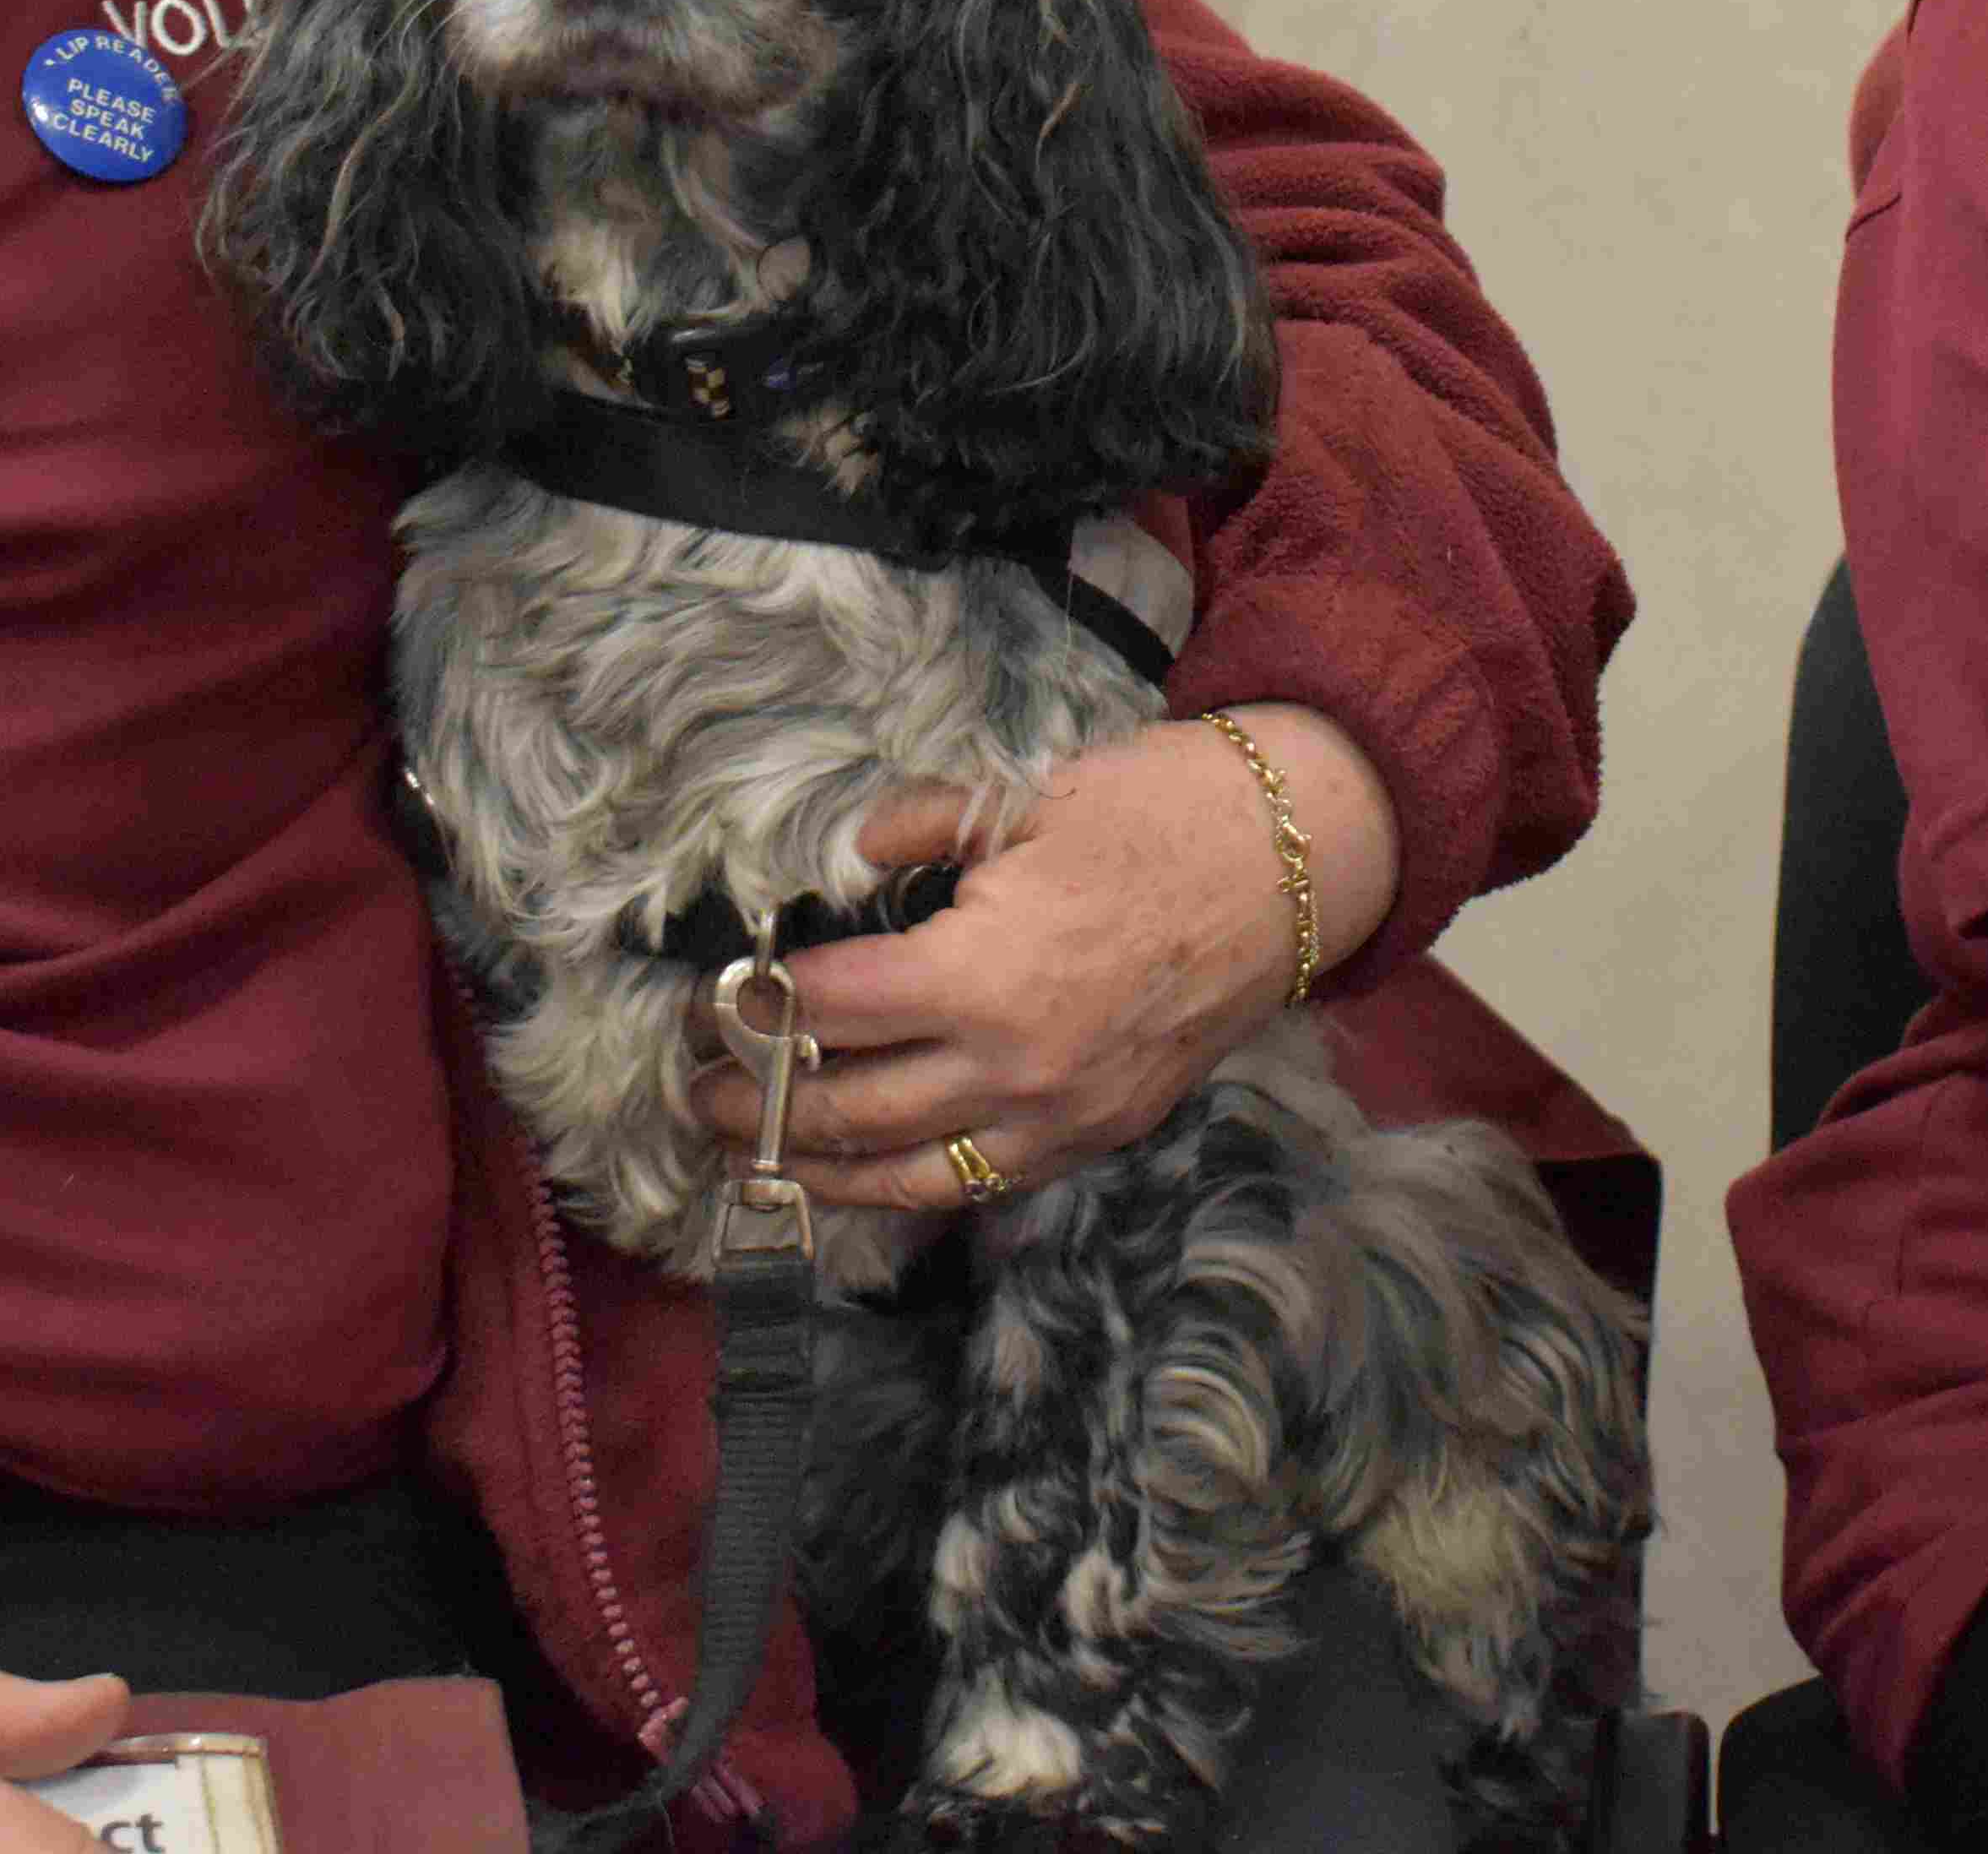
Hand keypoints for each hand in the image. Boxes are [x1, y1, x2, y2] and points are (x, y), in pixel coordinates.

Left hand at [685, 705, 1397, 1213]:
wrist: (1290, 866)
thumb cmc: (1156, 815)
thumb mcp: (1020, 801)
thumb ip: (915, 832)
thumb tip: (842, 857)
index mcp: (980, 976)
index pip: (827, 1011)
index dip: (750, 1008)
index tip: (705, 1001)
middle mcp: (1011, 1068)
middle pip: (845, 1108)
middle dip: (756, 1102)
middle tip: (697, 1088)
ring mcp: (1058, 1116)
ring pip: (904, 1174)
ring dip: (813, 1168)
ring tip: (751, 1151)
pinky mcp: (1095, 1134)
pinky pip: (978, 1182)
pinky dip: (904, 1186)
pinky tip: (860, 1174)